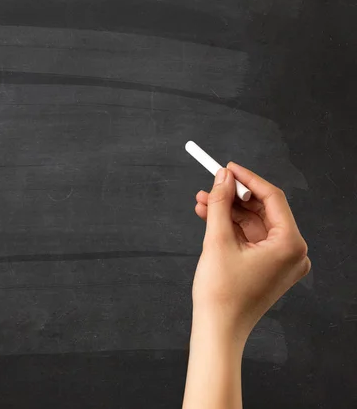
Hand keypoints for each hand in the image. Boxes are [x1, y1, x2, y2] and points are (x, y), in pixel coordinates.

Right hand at [193, 162, 310, 339]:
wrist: (217, 330)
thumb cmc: (221, 293)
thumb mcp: (217, 240)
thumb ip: (222, 203)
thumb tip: (223, 176)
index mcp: (291, 245)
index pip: (272, 199)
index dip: (248, 180)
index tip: (228, 167)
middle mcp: (293, 253)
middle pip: (263, 211)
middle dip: (234, 198)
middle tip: (211, 185)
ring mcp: (282, 263)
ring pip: (255, 225)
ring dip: (229, 213)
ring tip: (203, 203)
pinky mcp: (270, 269)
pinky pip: (252, 240)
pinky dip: (232, 229)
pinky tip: (210, 218)